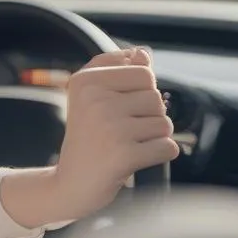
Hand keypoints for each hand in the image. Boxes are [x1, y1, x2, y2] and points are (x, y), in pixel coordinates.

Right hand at [0, 48, 179, 226]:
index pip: (143, 72)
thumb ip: (118, 71)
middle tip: (120, 133)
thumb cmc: (87, 140)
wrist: (69, 185)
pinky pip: (168, 147)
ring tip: (126, 146)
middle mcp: (95, 100)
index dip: (138, 94)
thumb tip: (143, 53)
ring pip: (164, 123)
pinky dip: (158, 156)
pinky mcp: (124, 153)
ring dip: (153, 138)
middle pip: (156, 96)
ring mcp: (110, 127)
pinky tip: (134, 161)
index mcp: (85, 81)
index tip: (114, 111)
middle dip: (147, 116)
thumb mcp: (92, 99)